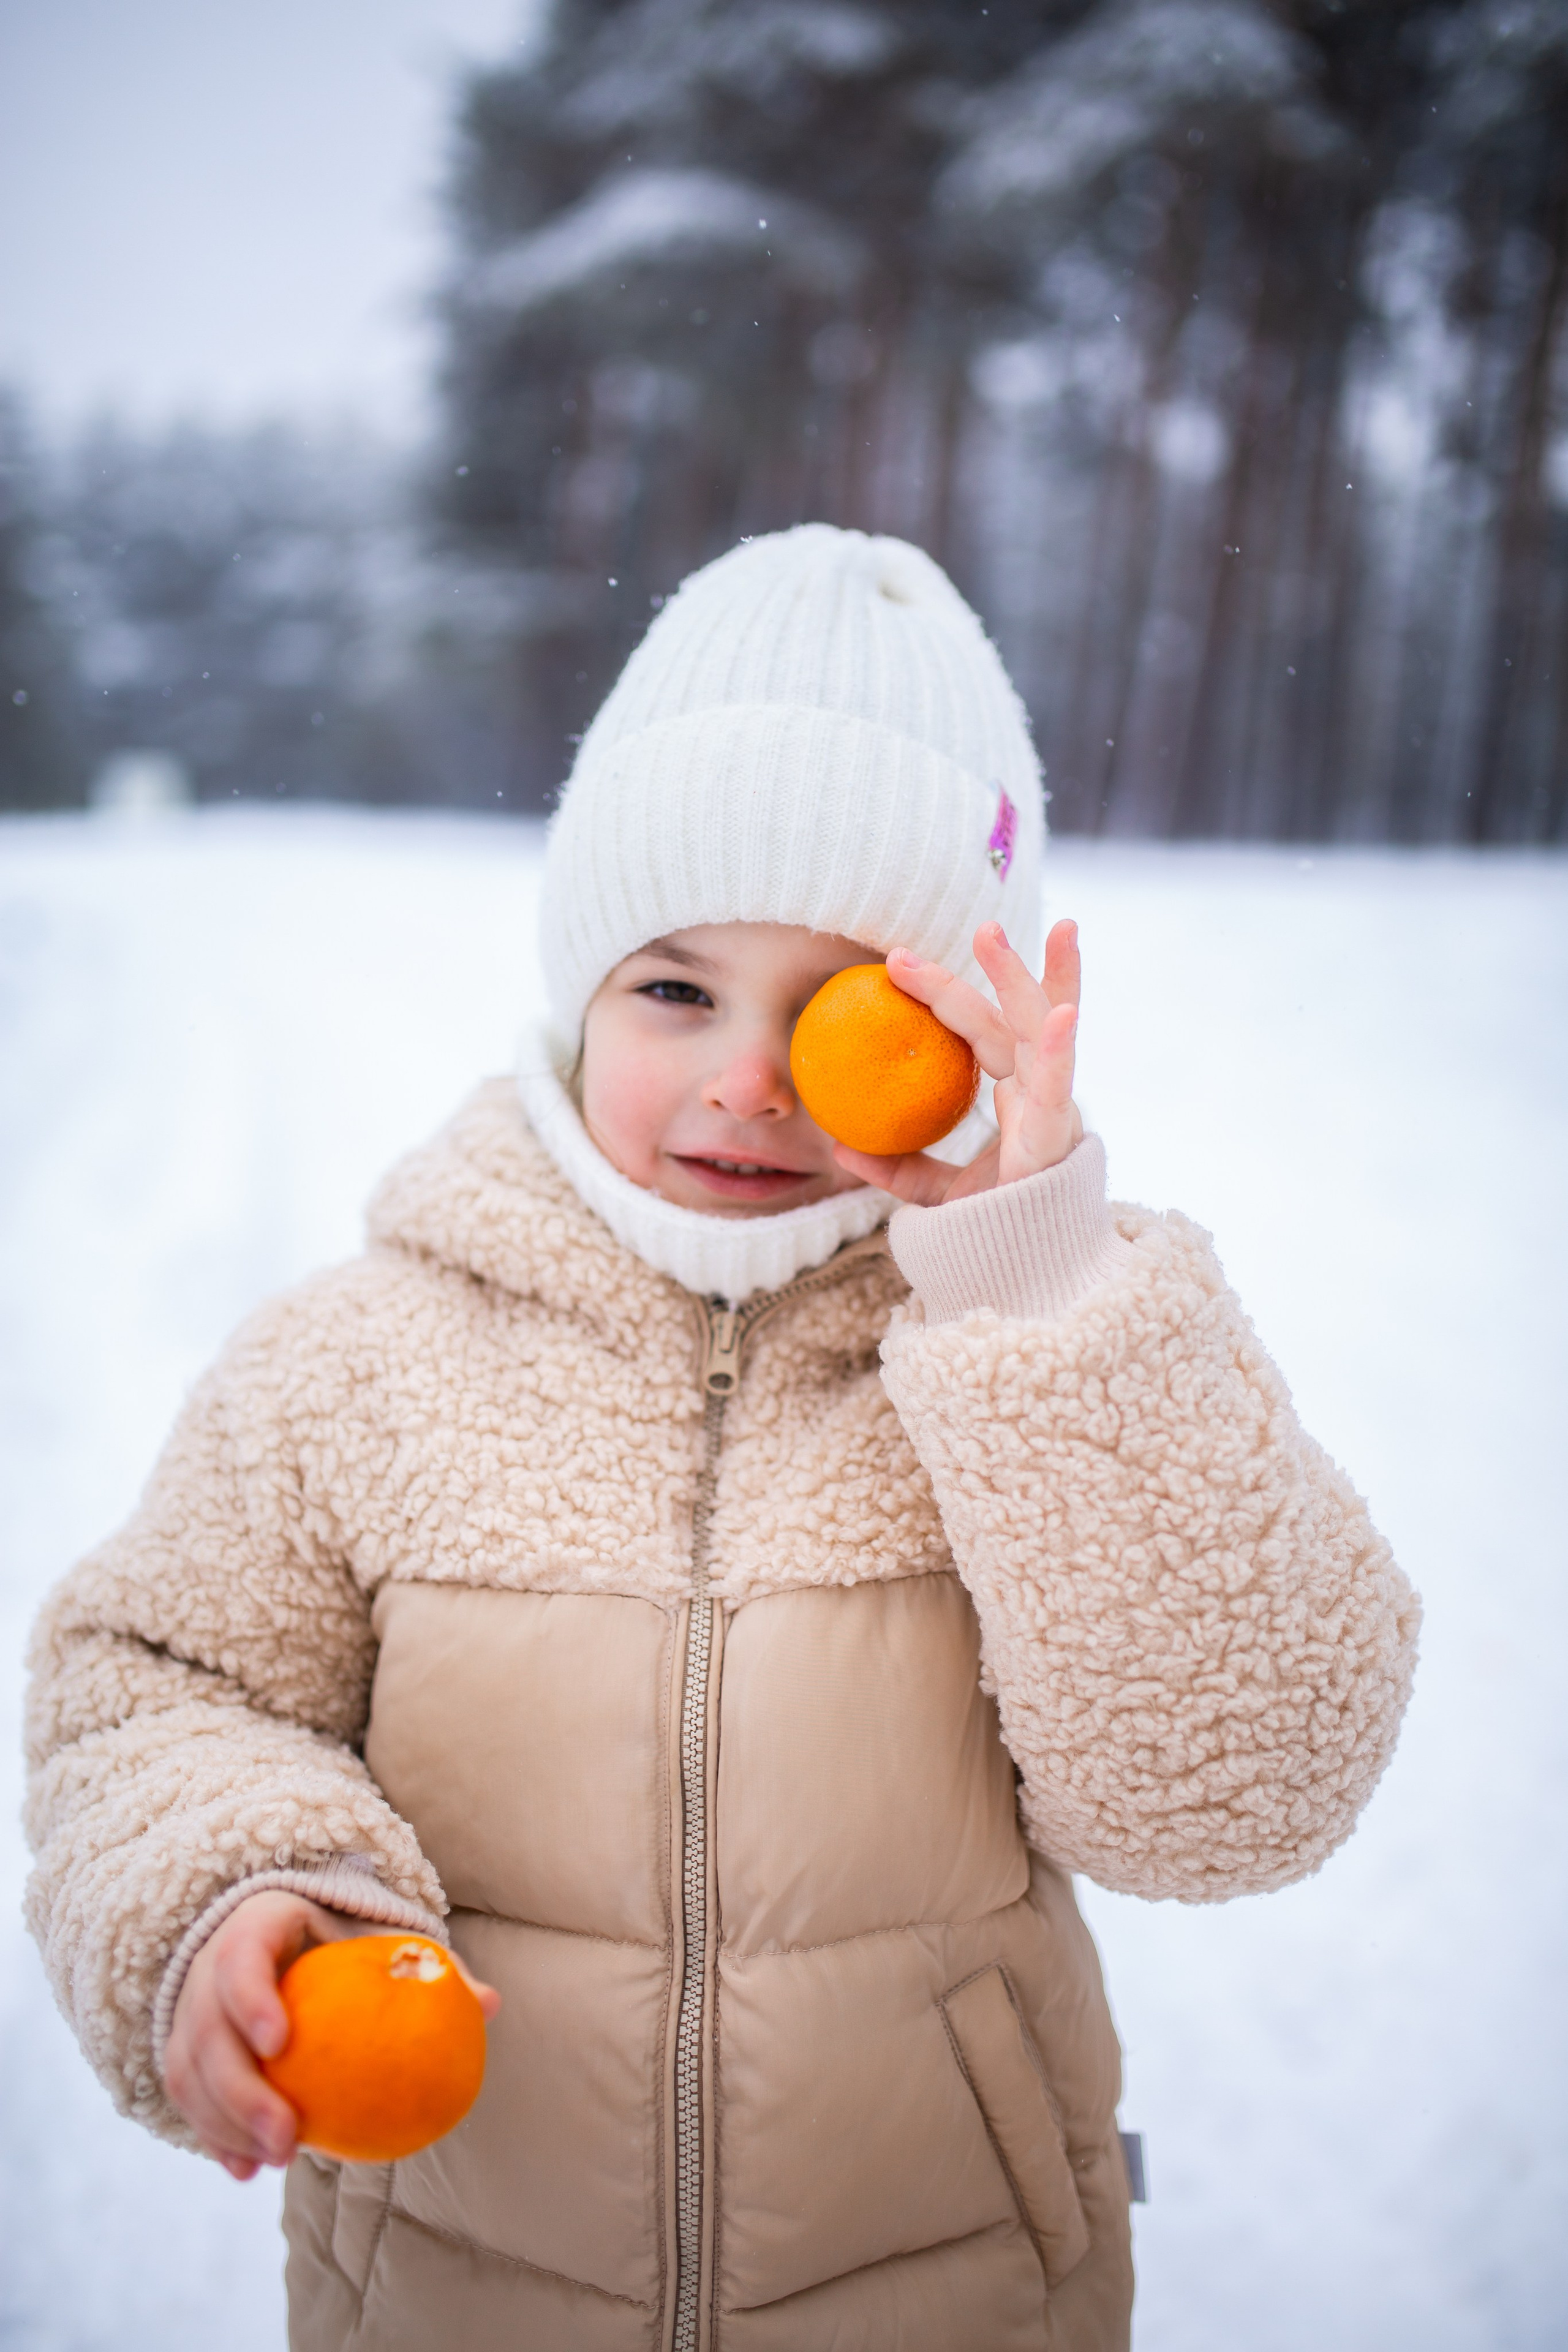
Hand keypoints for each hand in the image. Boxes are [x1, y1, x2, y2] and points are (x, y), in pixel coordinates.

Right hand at [163, 1890, 499, 2179]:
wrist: (282, 1935)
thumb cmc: (343, 1939)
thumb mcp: (380, 1939)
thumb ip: (429, 1970)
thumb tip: (489, 2003)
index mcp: (258, 1923)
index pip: (241, 1955)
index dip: (251, 1998)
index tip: (281, 2042)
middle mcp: (209, 1962)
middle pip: (207, 2026)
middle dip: (240, 2089)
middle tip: (288, 2136)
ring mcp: (189, 2006)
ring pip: (188, 2067)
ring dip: (225, 2122)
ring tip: (273, 2161)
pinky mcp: (185, 2045)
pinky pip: (186, 2095)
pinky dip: (213, 2134)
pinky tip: (246, 2170)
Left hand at [835, 918, 1082, 1206]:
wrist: (1019, 1284)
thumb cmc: (988, 1231)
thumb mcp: (934, 1194)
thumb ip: (897, 1166)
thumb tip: (836, 1147)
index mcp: (1017, 1097)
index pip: (982, 1033)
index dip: (947, 995)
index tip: (897, 963)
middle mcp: (1040, 1095)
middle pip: (1018, 1020)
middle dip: (1005, 970)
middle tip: (981, 926)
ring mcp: (1054, 1114)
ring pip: (1045, 1036)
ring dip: (1042, 983)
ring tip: (1044, 932)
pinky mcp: (1058, 1142)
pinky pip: (1058, 1091)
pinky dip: (1061, 1052)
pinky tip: (1062, 1015)